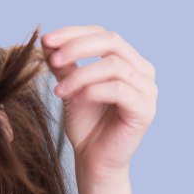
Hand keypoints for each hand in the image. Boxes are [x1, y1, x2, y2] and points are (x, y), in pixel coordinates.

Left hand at [41, 25, 156, 180]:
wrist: (93, 160)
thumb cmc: (84, 122)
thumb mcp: (69, 85)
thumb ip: (63, 63)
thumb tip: (46, 38)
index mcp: (127, 59)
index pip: (102, 33)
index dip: (73, 33)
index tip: (45, 40)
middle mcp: (142, 70)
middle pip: (112, 41)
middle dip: (77, 46)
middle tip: (52, 59)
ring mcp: (148, 89)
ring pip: (113, 65)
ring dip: (80, 74)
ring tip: (58, 90)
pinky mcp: (146, 110)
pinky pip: (119, 89)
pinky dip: (92, 90)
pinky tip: (74, 99)